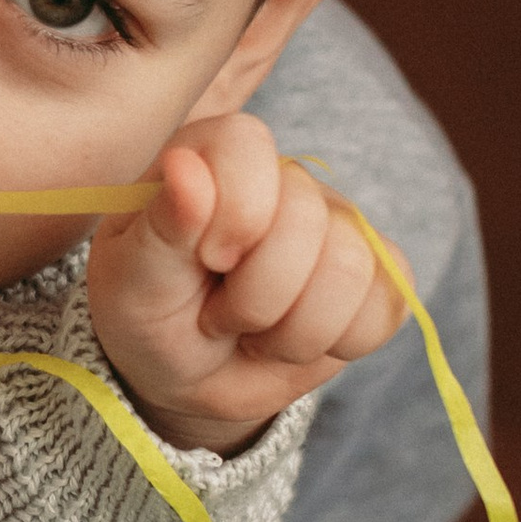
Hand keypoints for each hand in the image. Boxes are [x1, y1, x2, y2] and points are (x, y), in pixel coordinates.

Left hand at [88, 113, 407, 451]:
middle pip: (307, 221)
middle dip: (255, 298)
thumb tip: (186, 168)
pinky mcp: (376, 274)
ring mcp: (337, 224)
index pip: (249, 146)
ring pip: (351, 270)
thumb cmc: (148, 315)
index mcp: (213, 156)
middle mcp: (285, 179)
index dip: (235, 215)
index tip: (206, 261)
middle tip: (218, 314)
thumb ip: (161, 227)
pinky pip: (388, 305)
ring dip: (291, 332)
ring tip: (252, 331)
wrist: (184, 374)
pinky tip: (292, 340)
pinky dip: (336, 344)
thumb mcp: (132, 281)